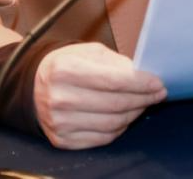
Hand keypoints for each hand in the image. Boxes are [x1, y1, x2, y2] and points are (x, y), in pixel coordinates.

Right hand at [33, 42, 167, 148]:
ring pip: (111, 124)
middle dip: (143, 99)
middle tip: (158, 93)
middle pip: (115, 104)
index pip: (113, 81)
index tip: (159, 83)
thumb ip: (116, 63)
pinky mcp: (62, 140)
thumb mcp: (89, 52)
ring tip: (144, 103)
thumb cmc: (67, 65)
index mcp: (65, 70)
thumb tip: (143, 75)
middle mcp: (59, 98)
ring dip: (134, 114)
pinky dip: (120, 128)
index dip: (141, 83)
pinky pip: (102, 139)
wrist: (34, 86)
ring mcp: (59, 123)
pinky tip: (126, 116)